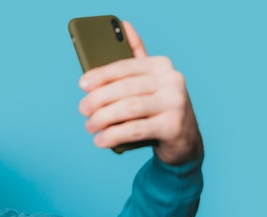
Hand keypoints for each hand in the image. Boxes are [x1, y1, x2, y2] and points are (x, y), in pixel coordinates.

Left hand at [78, 21, 202, 165]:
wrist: (185, 140)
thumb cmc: (158, 107)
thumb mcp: (150, 82)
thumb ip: (137, 57)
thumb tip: (124, 25)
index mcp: (161, 65)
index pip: (126, 67)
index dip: (101, 74)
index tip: (82, 84)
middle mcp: (172, 81)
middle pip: (125, 88)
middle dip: (98, 99)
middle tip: (83, 110)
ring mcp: (175, 104)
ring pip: (129, 108)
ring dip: (103, 118)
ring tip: (90, 126)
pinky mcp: (173, 127)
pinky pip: (136, 130)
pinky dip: (114, 135)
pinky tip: (100, 140)